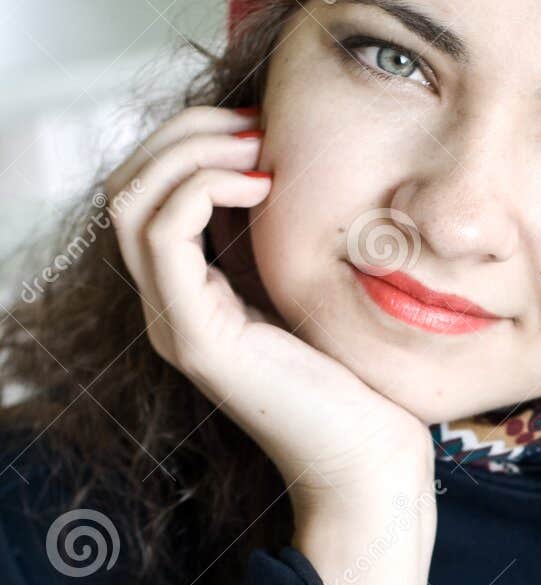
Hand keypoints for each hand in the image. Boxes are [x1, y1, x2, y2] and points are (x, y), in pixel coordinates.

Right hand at [103, 104, 434, 514]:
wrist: (370, 462)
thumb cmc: (359, 383)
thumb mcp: (310, 287)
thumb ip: (277, 239)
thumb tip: (274, 161)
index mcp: (192, 297)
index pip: (147, 192)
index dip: (191, 140)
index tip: (261, 125)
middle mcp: (169, 310)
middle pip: (126, 186)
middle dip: (184, 133)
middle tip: (255, 122)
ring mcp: (176, 325)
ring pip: (131, 201)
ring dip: (190, 151)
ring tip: (259, 145)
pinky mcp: (198, 338)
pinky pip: (165, 233)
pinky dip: (204, 187)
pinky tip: (264, 184)